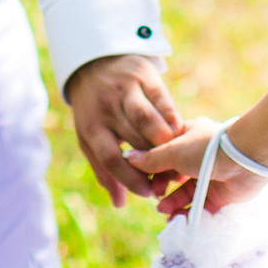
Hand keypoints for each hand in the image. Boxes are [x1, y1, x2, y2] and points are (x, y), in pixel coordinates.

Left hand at [62, 53, 184, 207]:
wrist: (93, 63)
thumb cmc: (93, 110)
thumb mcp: (89, 137)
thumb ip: (104, 170)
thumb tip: (120, 204)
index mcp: (91, 126)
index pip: (110, 159)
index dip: (130, 179)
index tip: (148, 193)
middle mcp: (107, 107)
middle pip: (134, 141)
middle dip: (155, 164)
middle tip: (168, 179)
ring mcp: (125, 89)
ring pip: (148, 120)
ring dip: (165, 142)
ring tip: (176, 157)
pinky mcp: (144, 74)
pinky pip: (161, 98)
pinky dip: (172, 117)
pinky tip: (178, 132)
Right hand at [124, 117, 267, 217]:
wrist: (244, 161)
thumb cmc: (206, 149)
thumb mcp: (173, 151)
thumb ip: (150, 159)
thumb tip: (128, 158)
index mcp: (187, 136)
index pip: (163, 152)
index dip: (151, 166)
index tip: (142, 177)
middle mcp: (197, 156)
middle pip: (173, 174)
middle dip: (161, 187)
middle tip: (154, 195)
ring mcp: (209, 175)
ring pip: (185, 192)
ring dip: (172, 201)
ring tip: (163, 210)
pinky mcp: (219, 195)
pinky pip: (199, 206)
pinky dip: (187, 213)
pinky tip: (176, 218)